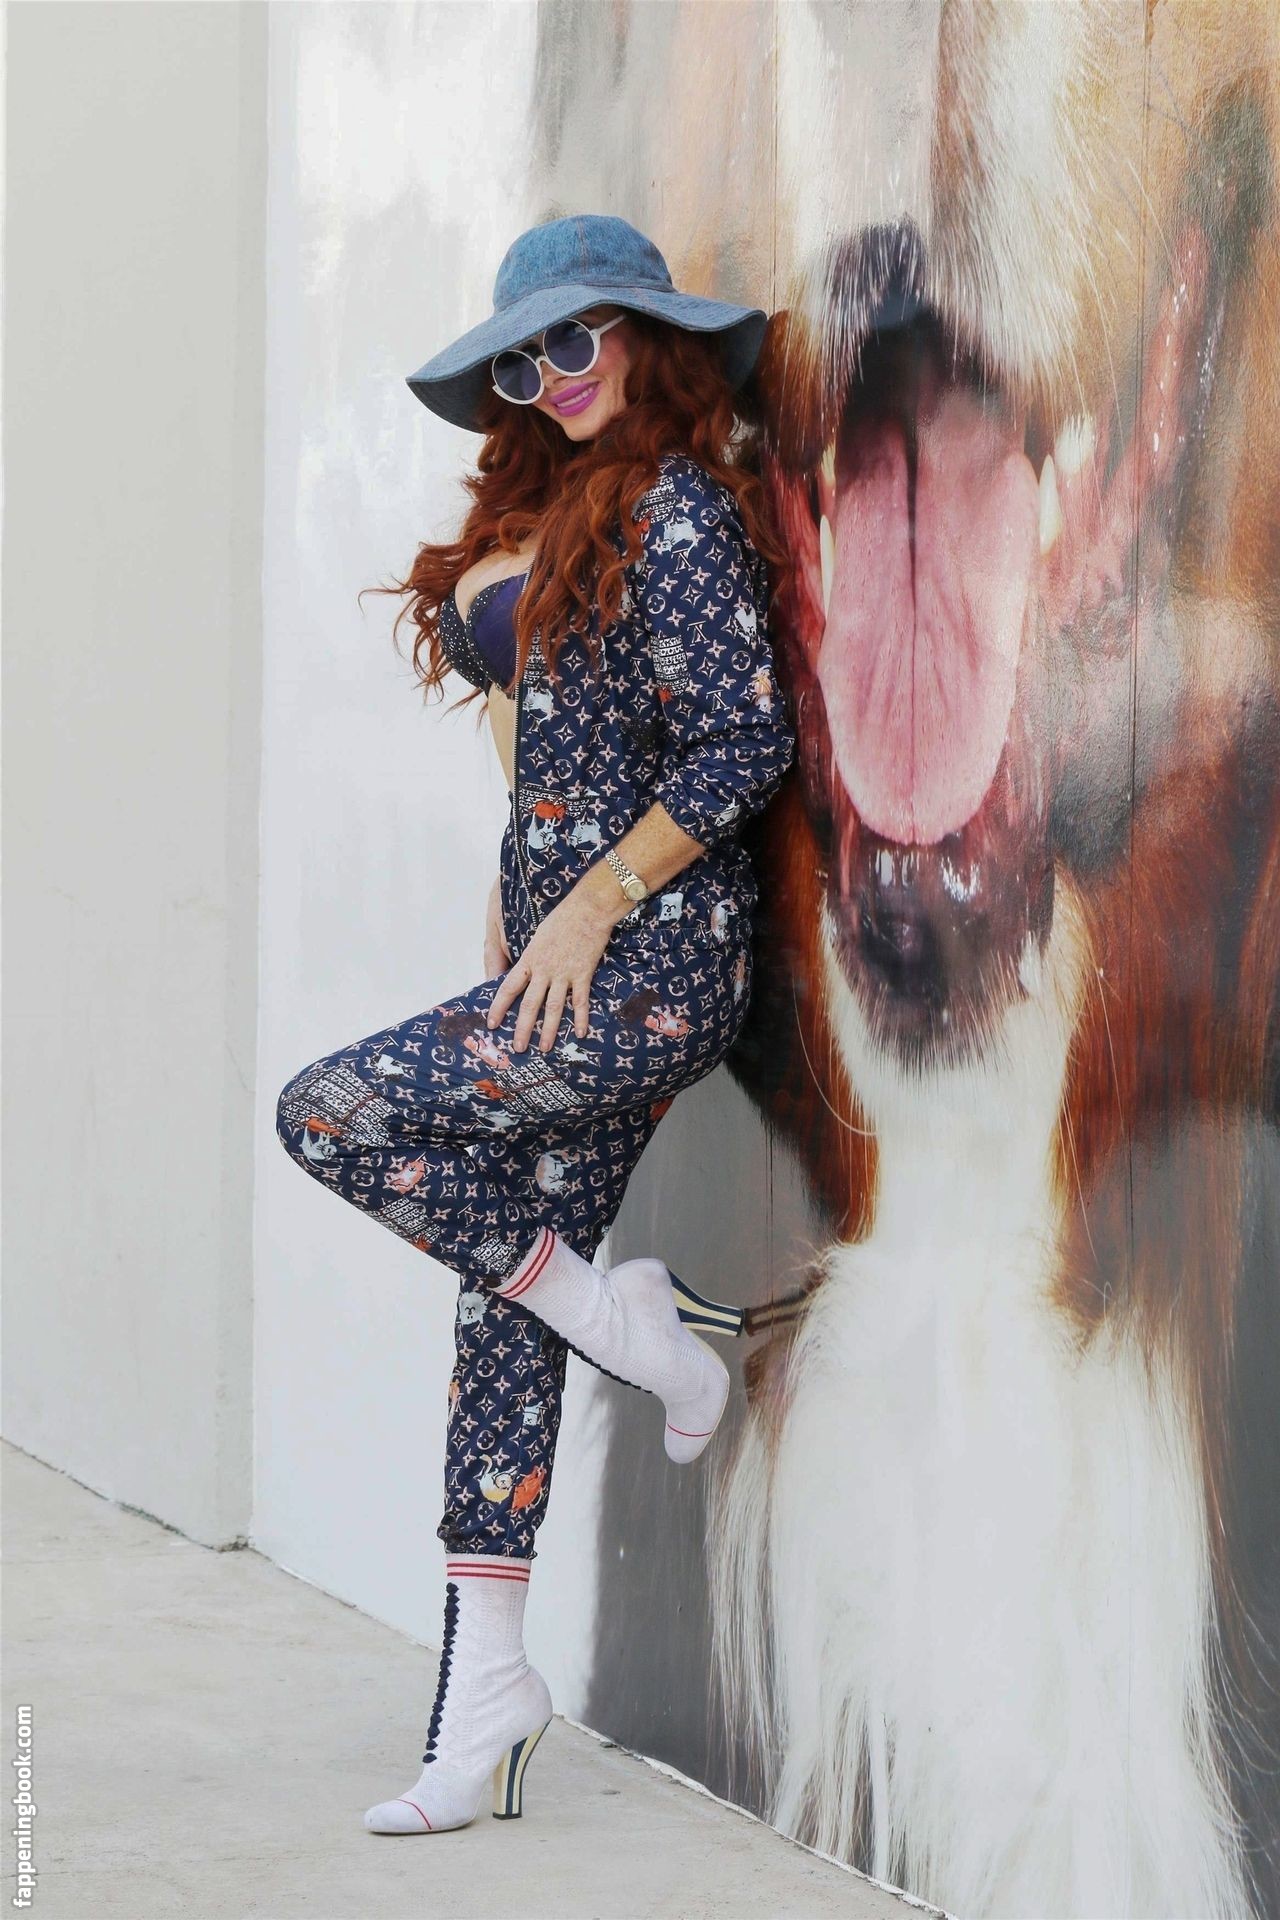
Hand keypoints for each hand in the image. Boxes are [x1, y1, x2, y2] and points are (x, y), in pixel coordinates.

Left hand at [486, 885, 617, 1051]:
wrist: (588, 909)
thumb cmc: (562, 918)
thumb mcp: (538, 936)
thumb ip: (532, 958)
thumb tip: (525, 974)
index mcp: (530, 959)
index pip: (509, 988)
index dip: (499, 1007)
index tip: (491, 1023)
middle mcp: (544, 970)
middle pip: (529, 1004)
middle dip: (522, 1029)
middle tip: (517, 1048)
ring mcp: (564, 974)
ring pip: (553, 1008)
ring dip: (548, 1030)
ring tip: (544, 1048)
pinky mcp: (583, 974)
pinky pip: (580, 1001)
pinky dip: (580, 1019)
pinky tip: (579, 1033)